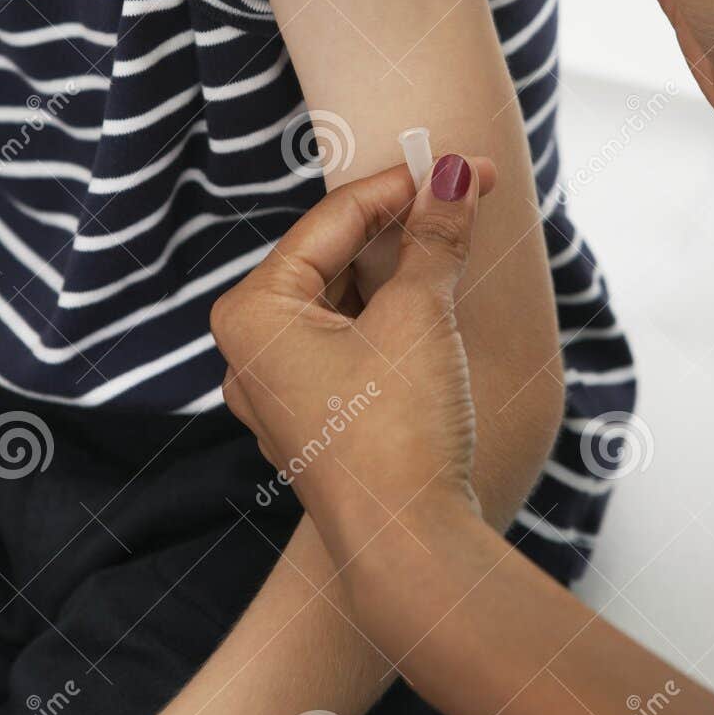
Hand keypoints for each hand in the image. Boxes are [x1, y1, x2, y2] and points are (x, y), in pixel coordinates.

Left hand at [211, 154, 494, 568]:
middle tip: (462, 191)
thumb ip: (435, 237)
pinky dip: (391, 312)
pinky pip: (349, 341)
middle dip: (401, 222)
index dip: (403, 185)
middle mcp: (250, 351)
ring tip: (454, 235)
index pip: (333, 220)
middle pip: (332, 255)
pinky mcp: (316, 421)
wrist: (409, 549)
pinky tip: (433, 295)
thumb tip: (454, 177)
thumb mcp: (420, 316)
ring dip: (399, 265)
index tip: (459, 165)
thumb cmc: (396, 431)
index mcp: (251, 313)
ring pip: (342, 298)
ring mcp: (279, 391)